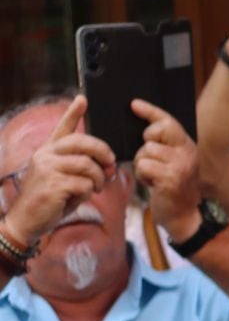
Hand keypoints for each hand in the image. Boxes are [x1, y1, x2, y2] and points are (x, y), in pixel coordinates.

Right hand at [1, 96, 114, 245]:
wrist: (26, 221)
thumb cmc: (50, 201)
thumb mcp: (66, 180)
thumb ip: (85, 170)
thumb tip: (110, 167)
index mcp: (48, 151)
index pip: (63, 128)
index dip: (73, 113)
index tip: (82, 99)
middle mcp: (46, 155)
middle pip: (84, 143)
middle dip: (103, 153)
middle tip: (110, 166)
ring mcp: (47, 169)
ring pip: (88, 165)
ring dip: (98, 179)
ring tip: (95, 188)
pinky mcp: (53, 184)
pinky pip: (84, 184)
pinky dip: (88, 193)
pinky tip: (79, 198)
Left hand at [130, 100, 201, 239]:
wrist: (183, 217)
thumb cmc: (173, 189)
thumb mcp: (174, 164)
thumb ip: (165, 147)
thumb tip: (144, 130)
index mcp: (188, 146)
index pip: (168, 122)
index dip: (150, 111)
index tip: (134, 104)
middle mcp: (187, 153)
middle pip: (155, 132)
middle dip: (146, 142)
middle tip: (151, 157)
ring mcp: (180, 166)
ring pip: (145, 151)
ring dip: (142, 164)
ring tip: (153, 176)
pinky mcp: (170, 178)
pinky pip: (143, 166)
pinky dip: (143, 176)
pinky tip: (152, 184)